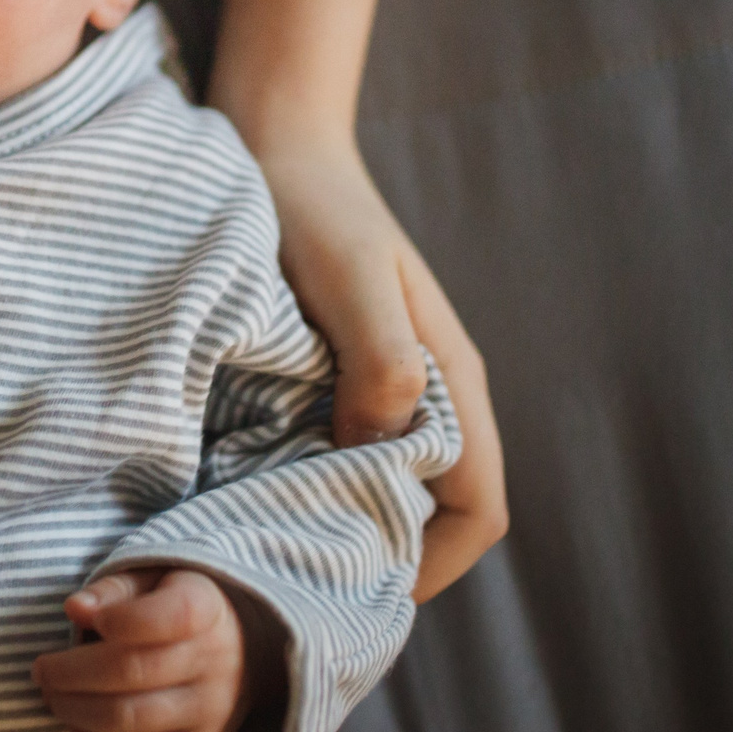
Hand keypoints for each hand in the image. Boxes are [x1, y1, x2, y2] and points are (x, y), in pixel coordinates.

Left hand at [33, 568, 281, 731]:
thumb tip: (75, 608)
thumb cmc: (172, 607)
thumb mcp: (150, 580)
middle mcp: (214, 661)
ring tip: (53, 697)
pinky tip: (75, 728)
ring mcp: (210, 711)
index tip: (81, 618)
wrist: (237, 652)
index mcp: (204, 606)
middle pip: (131, 672)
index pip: (167, 616)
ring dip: (74, 710)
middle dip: (69, 673)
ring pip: (129, 720)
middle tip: (42, 670)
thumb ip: (112, 589)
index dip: (117, 618)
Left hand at [250, 135, 507, 600]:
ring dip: (345, 520)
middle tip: (300, 581)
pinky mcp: (341, 374)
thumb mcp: (346, 281)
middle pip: (435, 509)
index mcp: (448, 377)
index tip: (360, 587)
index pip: (478, 507)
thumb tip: (375, 455)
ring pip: (389, 484)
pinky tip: (254, 491)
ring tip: (272, 547)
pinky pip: (346, 449)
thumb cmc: (311, 207)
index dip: (433, 561)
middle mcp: (429, 390)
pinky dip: (313, 482)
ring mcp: (387, 383)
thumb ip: (378, 363)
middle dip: (384, 555)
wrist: (276, 144)